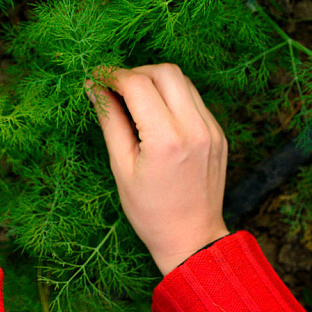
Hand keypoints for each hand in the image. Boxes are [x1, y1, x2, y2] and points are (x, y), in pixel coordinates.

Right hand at [88, 64, 229, 275]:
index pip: (137, 84)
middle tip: (114, 88)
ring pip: (182, 81)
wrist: (192, 238)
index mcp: (166, 139)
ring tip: (133, 99)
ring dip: (154, 81)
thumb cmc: (150, 210)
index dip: (112, 76)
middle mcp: (194, 128)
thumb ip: (110, 121)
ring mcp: (211, 130)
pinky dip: (171, 96)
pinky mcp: (218, 133)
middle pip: (165, 72)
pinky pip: (194, 99)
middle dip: (135, 72)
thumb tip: (93, 89)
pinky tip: (155, 114)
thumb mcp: (121, 166)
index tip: (95, 79)